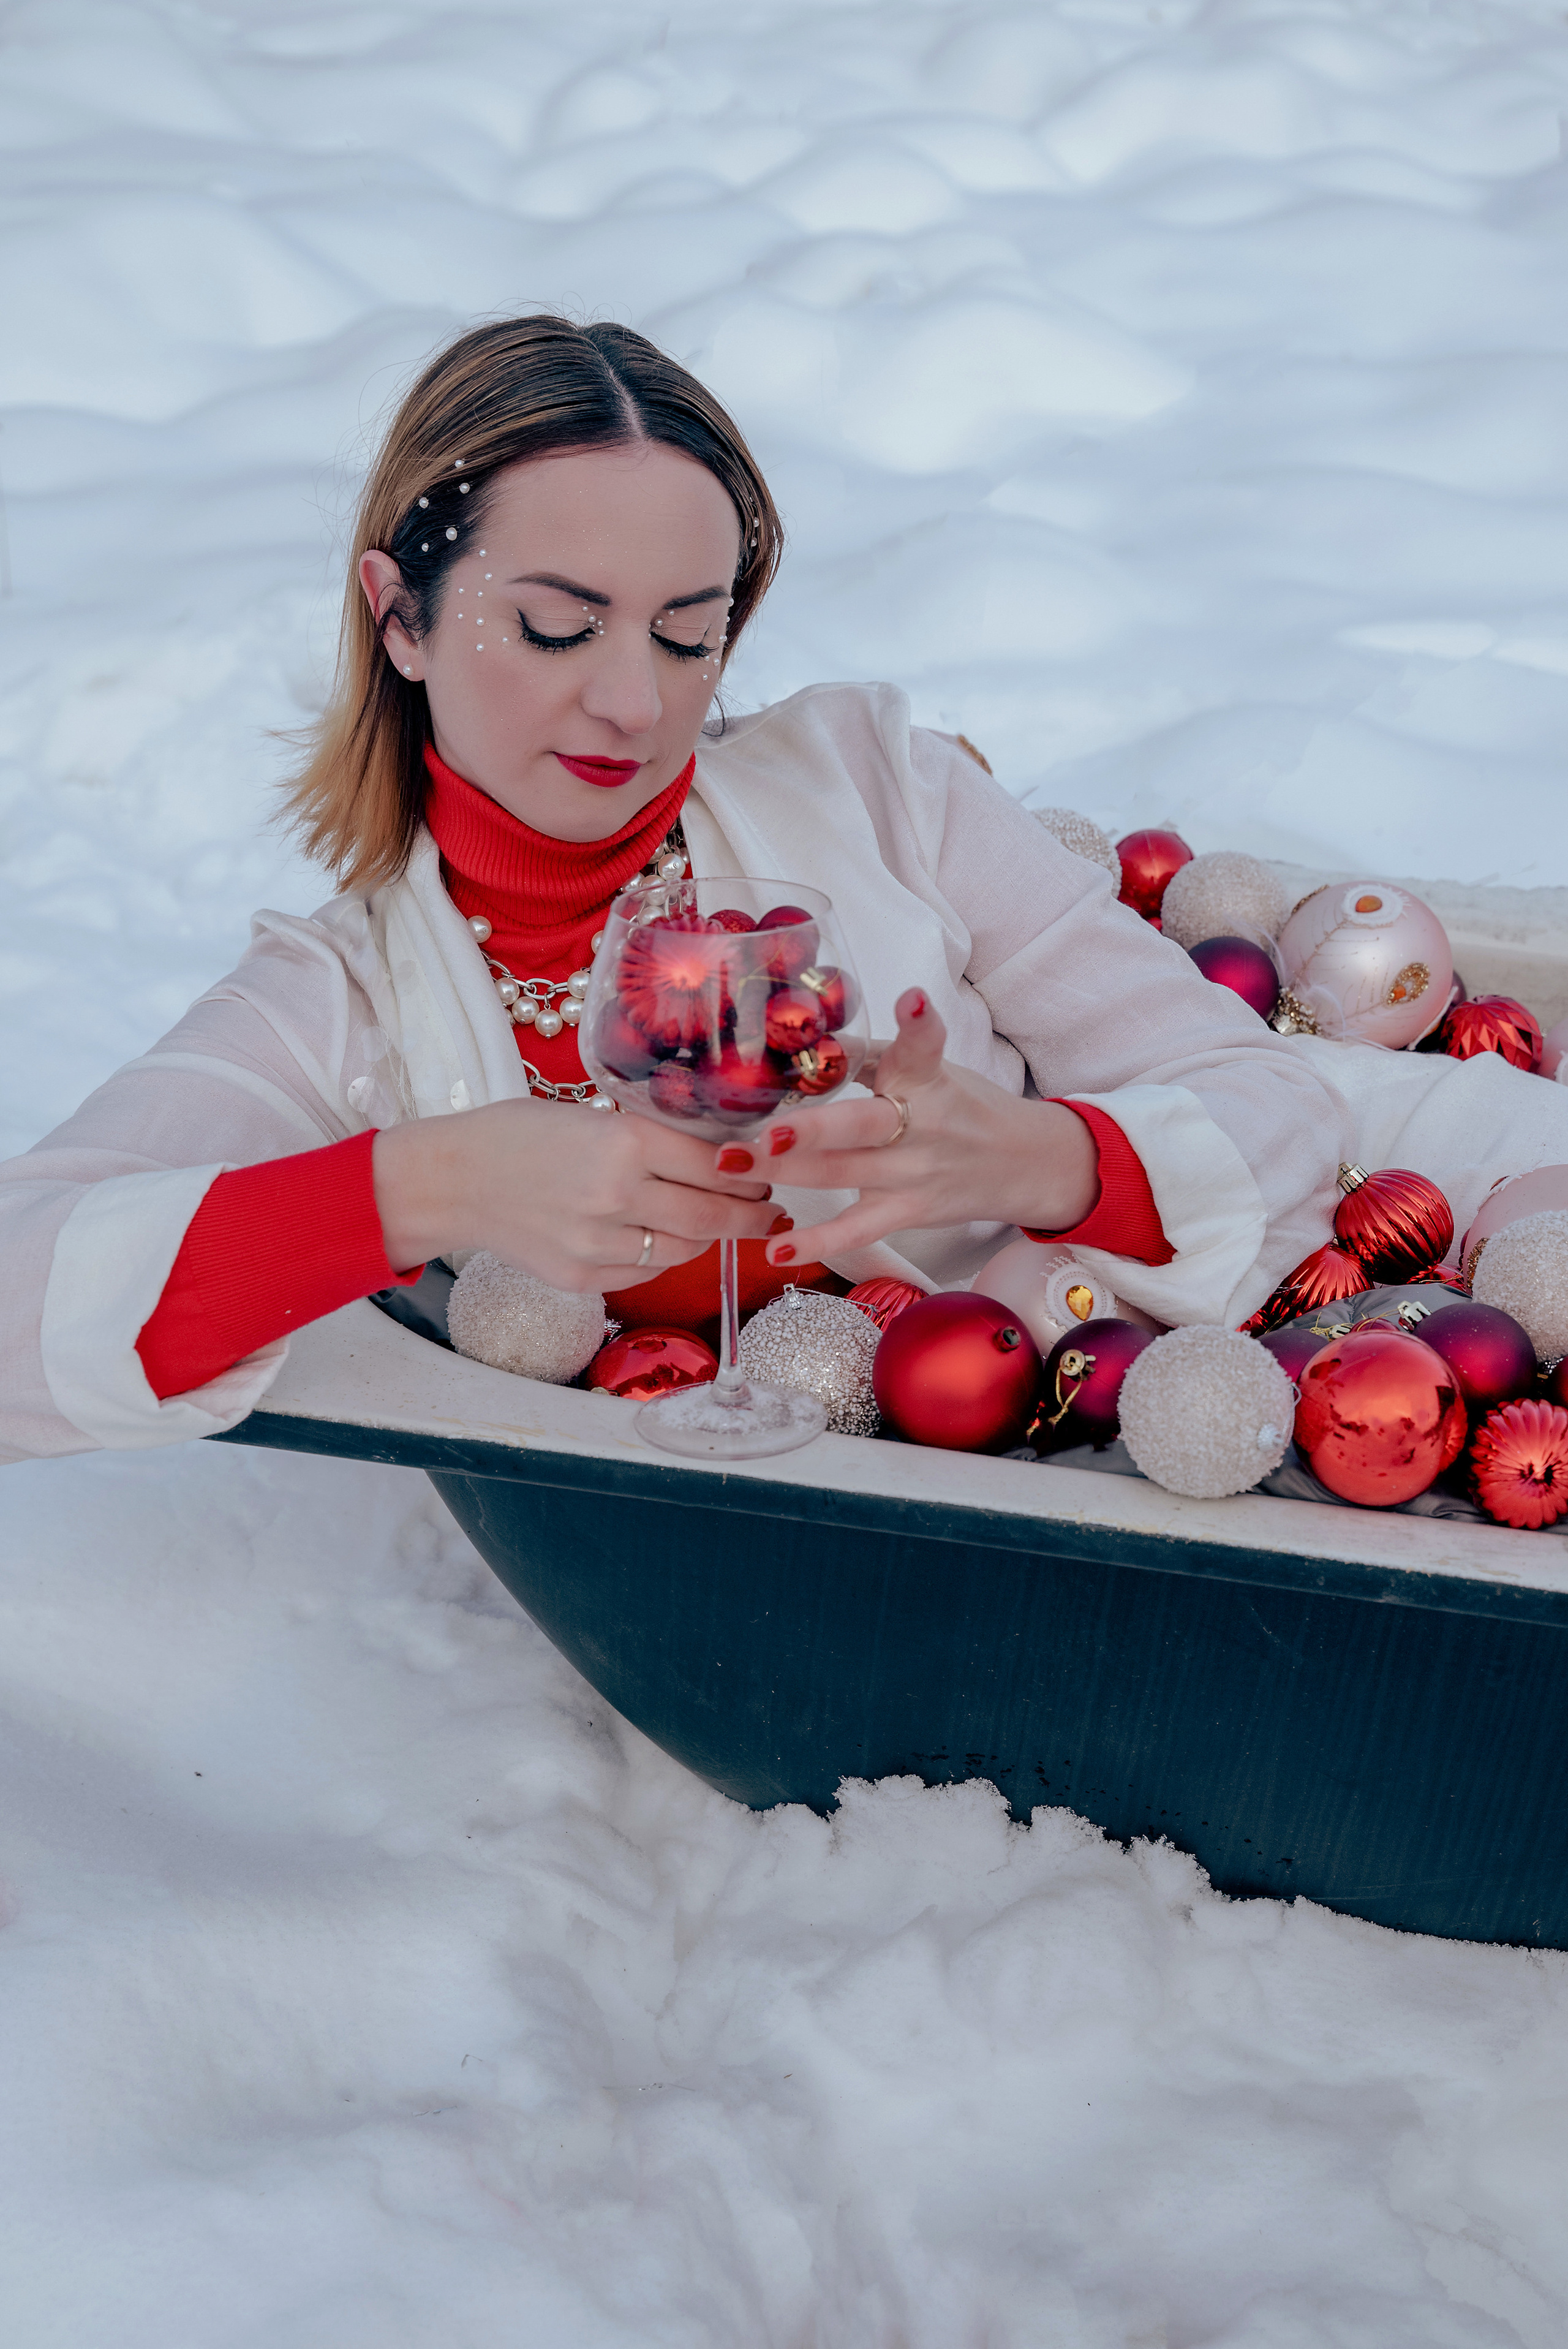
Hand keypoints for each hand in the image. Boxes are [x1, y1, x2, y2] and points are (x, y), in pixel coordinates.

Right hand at [373, 1100, 779, 1292]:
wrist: (452, 1180)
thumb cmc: (521, 1135)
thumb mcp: (593, 1116)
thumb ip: (651, 1140)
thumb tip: (722, 1157)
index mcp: (623, 1142)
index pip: (716, 1165)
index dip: (750, 1173)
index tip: (765, 1174)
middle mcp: (615, 1195)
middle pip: (712, 1217)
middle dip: (751, 1216)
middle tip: (768, 1210)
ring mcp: (597, 1243)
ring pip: (684, 1251)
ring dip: (708, 1237)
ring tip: (716, 1222)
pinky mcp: (579, 1276)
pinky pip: (645, 1273)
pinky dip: (663, 1258)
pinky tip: (662, 1240)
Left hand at [732, 989, 1098, 1266]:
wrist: (1025, 1164)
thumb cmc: (963, 1107)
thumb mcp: (930, 1070)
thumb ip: (872, 1055)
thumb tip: (811, 1041)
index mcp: (927, 1078)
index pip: (924, 1048)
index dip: (919, 1024)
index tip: (912, 1001)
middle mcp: (921, 1126)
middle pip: (863, 1125)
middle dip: (813, 1130)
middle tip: (768, 1131)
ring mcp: (913, 1173)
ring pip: (844, 1174)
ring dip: (786, 1172)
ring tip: (731, 1165)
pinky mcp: (908, 1212)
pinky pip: (859, 1230)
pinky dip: (818, 1242)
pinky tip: (778, 1249)